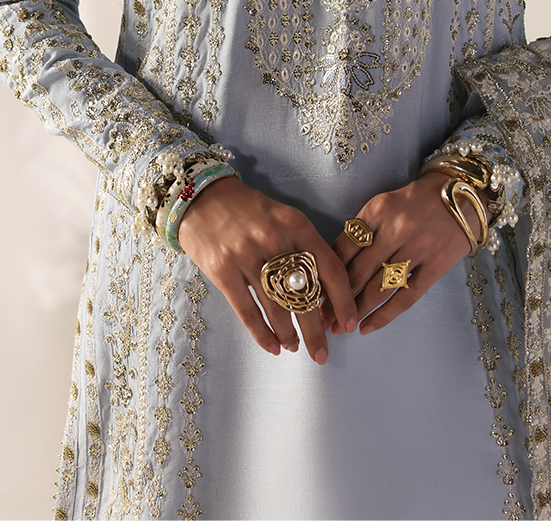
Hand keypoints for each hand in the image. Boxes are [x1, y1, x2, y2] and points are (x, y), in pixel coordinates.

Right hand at [177, 178, 358, 363]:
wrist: (202, 197)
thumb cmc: (247, 209)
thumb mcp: (282, 216)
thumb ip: (302, 246)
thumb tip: (321, 291)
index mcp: (296, 224)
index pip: (330, 269)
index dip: (343, 302)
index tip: (348, 323)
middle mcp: (275, 239)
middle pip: (305, 295)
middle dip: (317, 331)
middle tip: (322, 353)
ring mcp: (247, 255)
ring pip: (277, 308)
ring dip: (289, 335)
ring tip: (295, 348)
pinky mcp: (222, 270)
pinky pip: (248, 312)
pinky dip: (262, 334)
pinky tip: (272, 346)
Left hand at [332, 171, 487, 334]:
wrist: (462, 195)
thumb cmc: (416, 200)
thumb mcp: (384, 204)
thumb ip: (362, 230)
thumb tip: (333, 264)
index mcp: (378, 210)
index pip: (344, 247)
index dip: (326, 272)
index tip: (312, 290)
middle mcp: (396, 229)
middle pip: (358, 271)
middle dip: (336, 298)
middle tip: (319, 317)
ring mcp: (418, 249)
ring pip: (379, 288)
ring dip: (356, 311)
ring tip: (339, 327)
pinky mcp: (435, 267)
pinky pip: (406, 297)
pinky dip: (385, 316)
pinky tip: (368, 327)